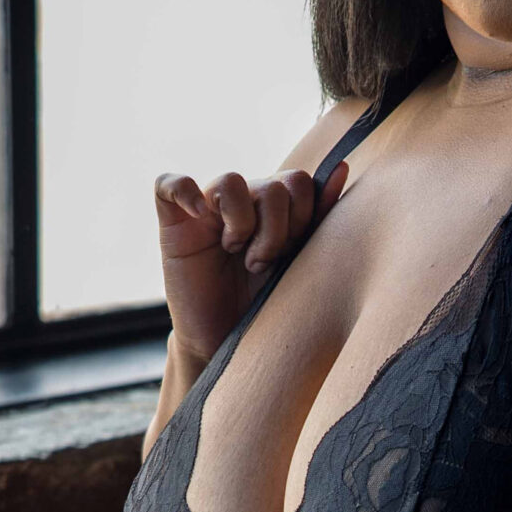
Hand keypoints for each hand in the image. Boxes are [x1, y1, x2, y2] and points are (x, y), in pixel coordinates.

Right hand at [154, 159, 348, 362]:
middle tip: (262, 264)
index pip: (297, 182)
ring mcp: (206, 209)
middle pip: (271, 186)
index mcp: (273, 208)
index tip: (292, 252)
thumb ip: (318, 218)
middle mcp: (241, 202)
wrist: (223, 342)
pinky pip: (169, 184)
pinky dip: (185, 191)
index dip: (302, 215)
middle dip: (276, 230)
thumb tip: (341, 169)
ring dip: (242, 223)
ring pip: (231, 181)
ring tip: (237, 253)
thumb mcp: (298, 262)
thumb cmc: (263, 306)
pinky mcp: (173, 222)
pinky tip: (200, 216)